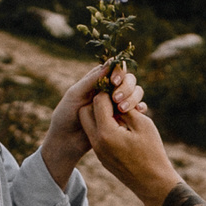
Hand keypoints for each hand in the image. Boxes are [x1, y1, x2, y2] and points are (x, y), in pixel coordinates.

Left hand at [43, 61, 138, 184]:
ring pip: (134, 93)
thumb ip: (92, 80)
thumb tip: (109, 64)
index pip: (115, 69)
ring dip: (133, 97)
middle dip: (126, 87)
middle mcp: (110, 90)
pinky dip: (140, 108)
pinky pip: (137, 109)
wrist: (66, 141)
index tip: (113, 82)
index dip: (118, 71)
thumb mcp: (75, 94)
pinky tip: (138, 112)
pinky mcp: (122, 117)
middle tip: (116, 98)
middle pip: (128, 80)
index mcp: (98, 80)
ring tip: (122, 109)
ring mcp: (117, 104)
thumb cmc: (66, 115)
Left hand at [81, 79, 180, 205]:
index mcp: (107, 132)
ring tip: (119, 114)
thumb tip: (116, 98)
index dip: (109, 92)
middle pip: (87, 111)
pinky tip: (120, 127)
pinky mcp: (102, 158)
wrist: (153, 184)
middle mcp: (98, 141)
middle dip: (100, 102)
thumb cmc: (152, 153)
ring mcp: (98, 151)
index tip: (119, 91)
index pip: (98, 101)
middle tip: (116, 100)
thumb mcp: (143, 125)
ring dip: (101, 115)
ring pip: (89, 124)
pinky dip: (104, 127)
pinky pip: (96, 136)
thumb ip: (127, 109)